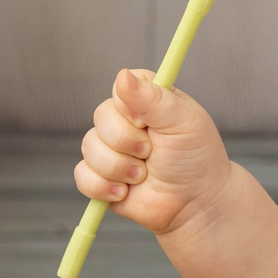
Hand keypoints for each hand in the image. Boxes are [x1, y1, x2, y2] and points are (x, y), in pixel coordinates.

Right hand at [73, 68, 232, 237]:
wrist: (196, 203)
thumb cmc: (196, 158)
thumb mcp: (182, 121)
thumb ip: (152, 98)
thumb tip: (122, 75)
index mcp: (145, 99)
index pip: (119, 87)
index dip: (129, 107)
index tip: (146, 122)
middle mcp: (124, 120)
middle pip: (100, 117)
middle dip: (127, 141)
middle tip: (151, 153)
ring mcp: (110, 148)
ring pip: (89, 147)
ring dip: (120, 167)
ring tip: (143, 175)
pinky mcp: (101, 176)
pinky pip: (82, 176)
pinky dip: (103, 187)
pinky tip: (125, 192)